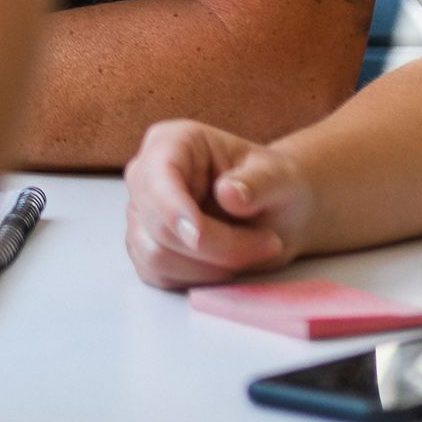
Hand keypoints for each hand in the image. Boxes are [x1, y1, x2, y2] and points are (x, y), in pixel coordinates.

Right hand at [122, 119, 315, 286]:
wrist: (275, 213)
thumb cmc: (274, 186)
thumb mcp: (280, 177)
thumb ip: (258, 183)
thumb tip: (228, 193)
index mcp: (173, 143)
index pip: (157, 177)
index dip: (173, 210)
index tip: (200, 237)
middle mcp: (147, 176)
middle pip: (158, 225)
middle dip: (215, 246)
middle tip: (268, 244)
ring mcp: (141, 215)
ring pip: (156, 256)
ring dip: (211, 266)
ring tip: (252, 250)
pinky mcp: (143, 249)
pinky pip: (159, 275)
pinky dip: (198, 279)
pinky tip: (227, 264)